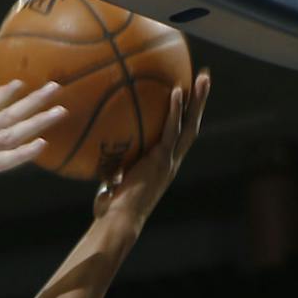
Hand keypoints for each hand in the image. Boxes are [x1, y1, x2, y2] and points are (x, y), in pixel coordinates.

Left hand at [96, 70, 210, 229]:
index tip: (187, 95)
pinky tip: (177, 91)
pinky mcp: (162, 160)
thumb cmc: (110, 208)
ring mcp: (169, 160)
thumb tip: (93, 150)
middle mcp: (171, 161)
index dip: (185, 116)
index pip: (179, 136)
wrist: (119, 221)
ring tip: (203, 77)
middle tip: (204, 77)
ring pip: (189, 125)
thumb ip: (110, 165)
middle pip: (192, 125)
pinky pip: (171, 131)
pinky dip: (175, 111)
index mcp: (163, 165)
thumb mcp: (111, 180)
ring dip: (198, 100)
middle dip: (200, 102)